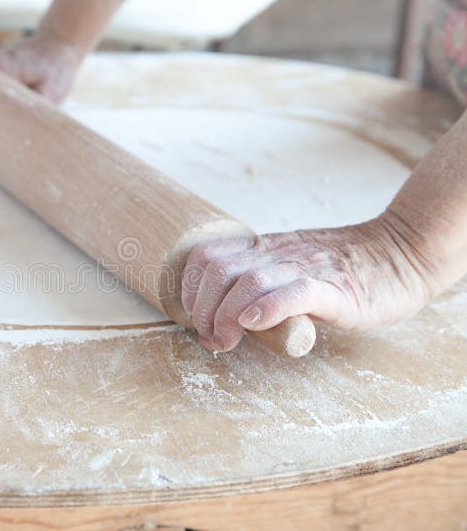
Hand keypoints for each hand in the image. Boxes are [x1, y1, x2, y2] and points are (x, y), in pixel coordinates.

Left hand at [180, 213, 438, 351]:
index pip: (206, 256)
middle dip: (201, 310)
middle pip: (217, 271)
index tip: (196, 319)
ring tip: (227, 341)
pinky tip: (254, 324)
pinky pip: (294, 292)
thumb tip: (223, 318)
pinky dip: (267, 307)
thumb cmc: (345, 271)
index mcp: (264, 249)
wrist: (402, 254)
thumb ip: (260, 284)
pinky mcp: (334, 288)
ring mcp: (304, 268)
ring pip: (246, 281)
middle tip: (212, 338)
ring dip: (224, 316)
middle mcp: (277, 254)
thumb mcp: (291, 268)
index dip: (189, 289)